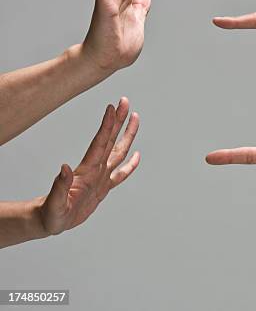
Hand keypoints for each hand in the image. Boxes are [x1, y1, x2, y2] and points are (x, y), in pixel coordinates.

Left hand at [37, 98, 140, 235]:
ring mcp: (101, 177)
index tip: (111, 108)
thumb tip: (64, 168)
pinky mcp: (104, 187)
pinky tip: (136, 156)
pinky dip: (130, 165)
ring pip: (119, 151)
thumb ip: (60, 185)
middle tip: (124, 102)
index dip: (107, 125)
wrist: (51, 220)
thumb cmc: (51, 213)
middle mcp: (96, 169)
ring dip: (127, 135)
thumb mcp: (55, 202)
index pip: (100, 143)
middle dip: (119, 120)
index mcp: (86, 170)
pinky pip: (121, 174)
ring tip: (135, 118)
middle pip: (111, 140)